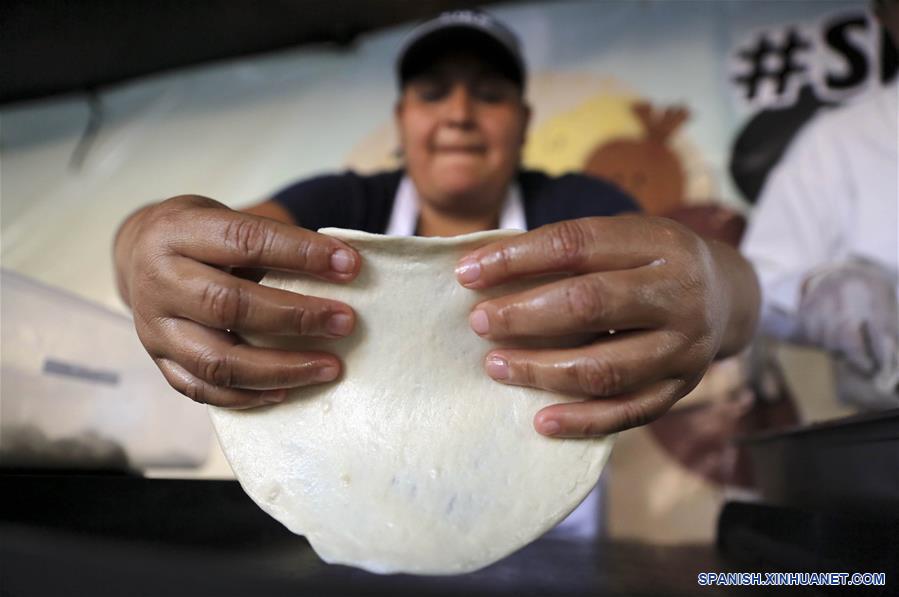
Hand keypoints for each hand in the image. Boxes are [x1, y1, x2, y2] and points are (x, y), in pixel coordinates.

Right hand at [114, 195, 360, 407]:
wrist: (139, 254)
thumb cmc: (200, 237)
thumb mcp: (226, 220)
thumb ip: (272, 242)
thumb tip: (342, 267)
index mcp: (178, 233)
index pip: (245, 241)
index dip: (300, 253)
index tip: (349, 265)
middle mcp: (160, 281)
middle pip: (229, 306)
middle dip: (295, 317)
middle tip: (345, 322)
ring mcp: (155, 328)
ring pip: (217, 360)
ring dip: (281, 368)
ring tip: (329, 367)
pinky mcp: (160, 361)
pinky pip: (203, 390)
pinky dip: (247, 396)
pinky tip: (286, 391)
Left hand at [455, 216, 758, 436]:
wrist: (727, 294)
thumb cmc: (651, 262)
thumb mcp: (623, 237)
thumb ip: (568, 252)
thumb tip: (485, 270)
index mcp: (656, 243)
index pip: (574, 245)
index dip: (516, 259)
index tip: (467, 274)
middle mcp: (676, 294)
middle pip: (590, 304)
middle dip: (524, 315)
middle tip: (481, 322)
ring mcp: (683, 347)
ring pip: (605, 367)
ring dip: (542, 370)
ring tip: (496, 366)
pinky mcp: (682, 388)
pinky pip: (628, 413)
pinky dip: (581, 420)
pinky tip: (540, 420)